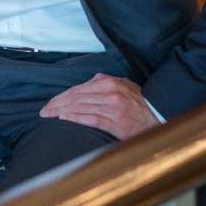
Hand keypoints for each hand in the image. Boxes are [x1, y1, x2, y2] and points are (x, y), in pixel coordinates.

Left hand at [39, 72, 159, 139]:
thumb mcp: (123, 85)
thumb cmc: (141, 103)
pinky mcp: (116, 122)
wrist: (161, 115)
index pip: (78, 89)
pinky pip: (91, 119)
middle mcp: (109, 92)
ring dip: (61, 112)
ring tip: (49, 117)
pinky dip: (75, 119)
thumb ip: (105, 84)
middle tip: (44, 112)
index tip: (50, 104)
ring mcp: (112, 107)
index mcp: (109, 82)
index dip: (61, 97)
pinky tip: (64, 120)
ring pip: (80, 107)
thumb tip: (88, 85)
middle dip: (57, 105)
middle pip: (75, 97)